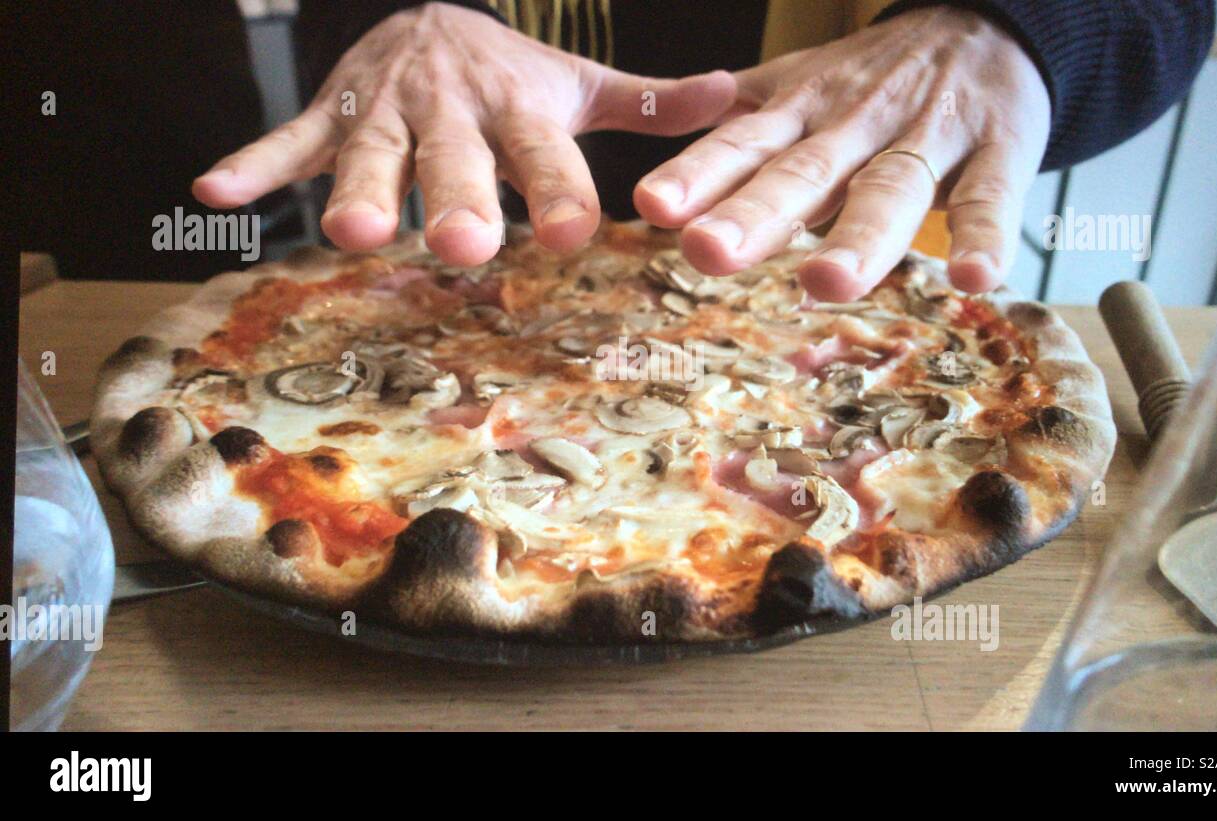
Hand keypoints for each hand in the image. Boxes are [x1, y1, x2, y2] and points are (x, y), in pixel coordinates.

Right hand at [193, 2, 734, 264]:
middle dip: (456, 200)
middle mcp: (452, 111)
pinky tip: (215, 193)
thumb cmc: (511, 74)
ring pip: (369, 154)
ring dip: (357, 189)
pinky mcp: (330, 115)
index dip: (558, 193)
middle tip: (465, 246)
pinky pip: (287, 140)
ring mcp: (384, 112)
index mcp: (518, 108)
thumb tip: (734, 95)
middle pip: (454, 161)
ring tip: (353, 231)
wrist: (429, 13)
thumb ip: (647, 104)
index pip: (543, 157)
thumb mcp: (578, 84)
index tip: (575, 234)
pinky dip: (254, 166)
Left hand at [633, 6, 1050, 298]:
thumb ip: (739, 124)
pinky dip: (984, 237)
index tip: (653, 206)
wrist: (988, 25)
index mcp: (803, 113)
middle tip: (708, 252)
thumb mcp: (799, 86)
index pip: (742, 144)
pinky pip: (989, 197)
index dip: (698, 173)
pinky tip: (973, 279)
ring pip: (890, 189)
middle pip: (804, 173)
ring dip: (858, 237)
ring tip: (823, 283)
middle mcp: (857, 125)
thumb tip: (658, 160)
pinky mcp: (998, 150)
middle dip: (756, 214)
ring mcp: (928, 136)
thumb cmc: (875, 77)